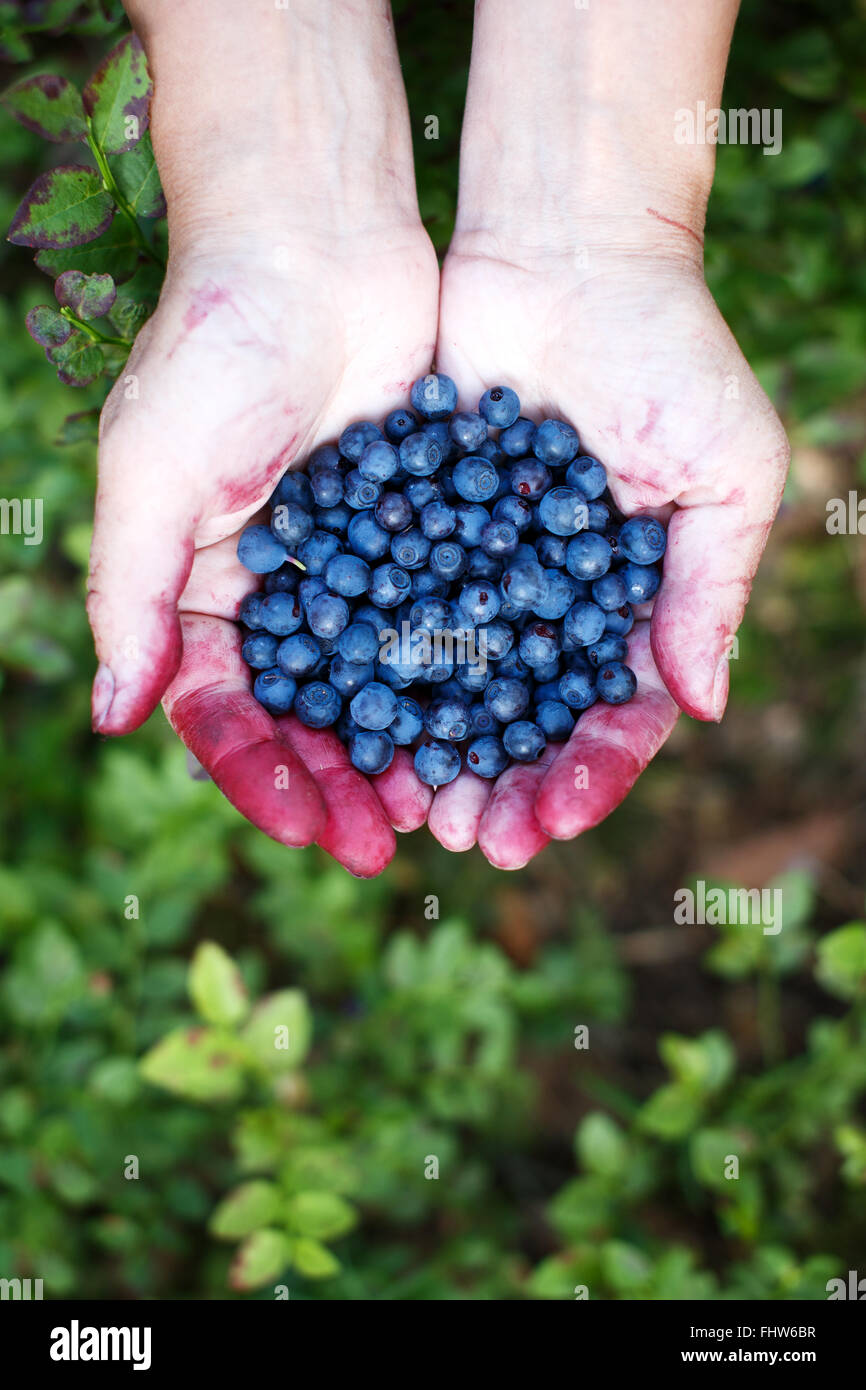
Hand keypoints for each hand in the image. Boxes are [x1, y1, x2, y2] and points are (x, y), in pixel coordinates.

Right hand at [88, 230, 437, 876]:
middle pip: (309, 715)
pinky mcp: (421, 530)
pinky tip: (499, 720)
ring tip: (450, 804)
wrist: (312, 239)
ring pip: (382, 681)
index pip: (227, 713)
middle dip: (344, 782)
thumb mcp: (152, 474)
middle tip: (389, 844)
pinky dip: (464, 671)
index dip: (264, 776)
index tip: (309, 829)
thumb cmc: (212, 349)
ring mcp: (353, 566)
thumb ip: (132, 595)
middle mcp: (277, 593)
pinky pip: (442, 617)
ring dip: (410, 745)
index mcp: (201, 593)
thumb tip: (110, 718)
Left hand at [429, 235, 788, 868]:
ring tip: (409, 804)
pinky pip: (392, 611)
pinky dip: (376, 668)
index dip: (588, 774)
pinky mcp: (414, 527)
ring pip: (455, 683)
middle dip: (502, 783)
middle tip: (465, 839)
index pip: (616, 713)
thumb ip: (710, 587)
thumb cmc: (668, 350)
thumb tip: (704, 708)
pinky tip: (353, 719)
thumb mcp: (726, 467)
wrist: (566, 245)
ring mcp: (481, 569)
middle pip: (527, 718)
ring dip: (435, 749)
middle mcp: (553, 600)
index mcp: (633, 601)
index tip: (551, 821)